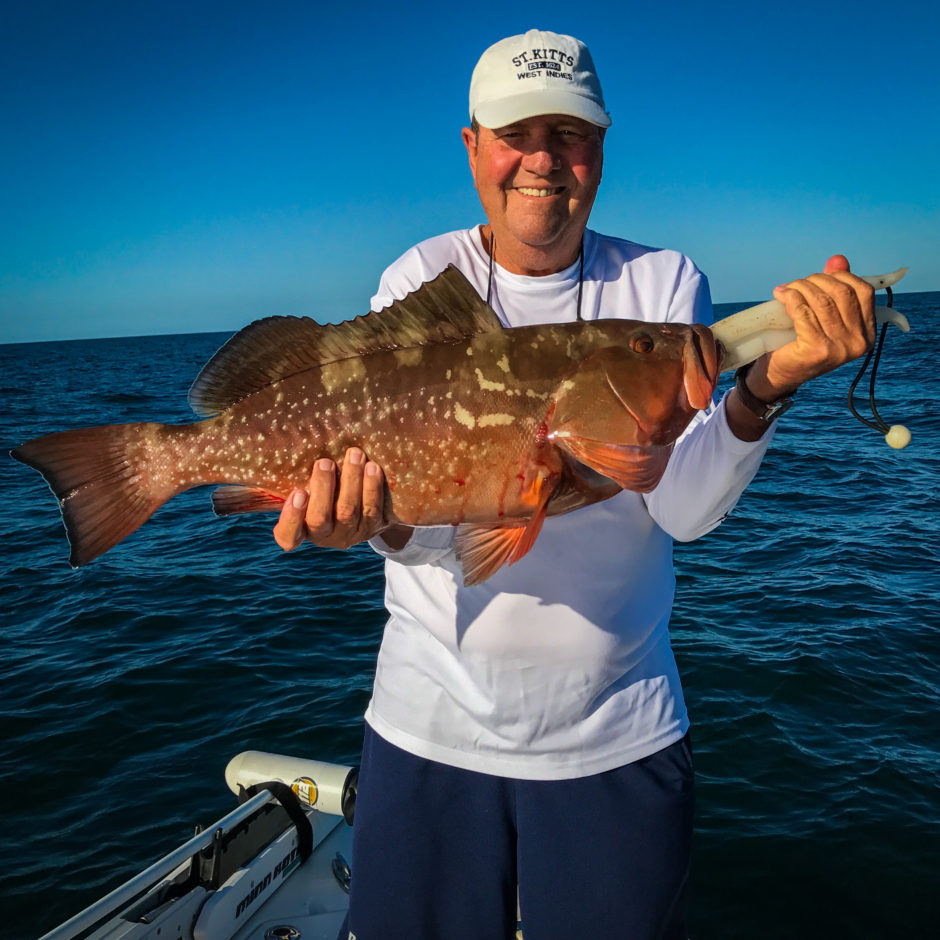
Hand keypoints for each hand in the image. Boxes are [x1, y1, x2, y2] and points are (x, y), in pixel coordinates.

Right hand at [273, 447, 387, 550]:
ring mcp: (351, 533)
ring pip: (349, 512)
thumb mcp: (302, 484)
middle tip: (325, 462)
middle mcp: (325, 536)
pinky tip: (373, 468)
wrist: (363, 503)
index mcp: (301, 530)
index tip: (296, 492)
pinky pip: (375, 510)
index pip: (288, 536)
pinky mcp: (375, 527)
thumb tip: (260, 439)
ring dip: (352, 482)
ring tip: (354, 455)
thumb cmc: (321, 487)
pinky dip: (373, 488)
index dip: (291, 518)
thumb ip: (286, 475)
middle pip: (320, 519)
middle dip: (323, 489)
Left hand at [747, 254, 876, 400]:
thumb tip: (837, 259)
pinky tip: (781, 295)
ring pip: (822, 301)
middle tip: (797, 284)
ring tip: (786, 289)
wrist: (780, 374)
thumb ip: (835, 287)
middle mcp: (859, 342)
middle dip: (816, 281)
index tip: (819, 277)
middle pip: (841, 293)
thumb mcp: (823, 314)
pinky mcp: (817, 350)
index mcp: (867, 332)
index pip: (863, 291)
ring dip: (801, 288)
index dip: (840, 276)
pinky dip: (791, 299)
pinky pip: (804, 313)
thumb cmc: (802, 342)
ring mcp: (840, 348)